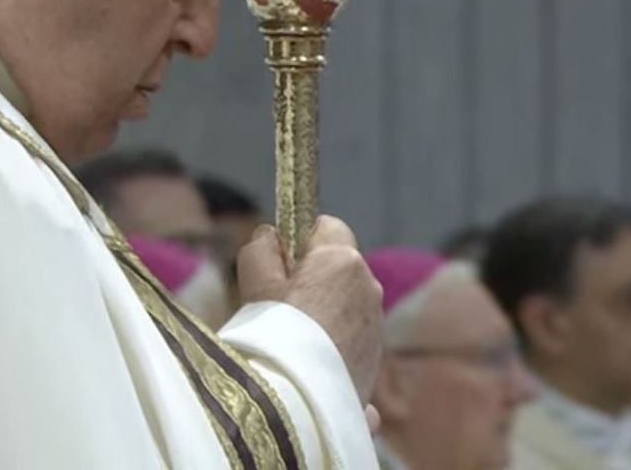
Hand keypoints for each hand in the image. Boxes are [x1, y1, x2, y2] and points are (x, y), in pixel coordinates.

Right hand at [237, 218, 384, 402]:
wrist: (296, 403)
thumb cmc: (273, 338)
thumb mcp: (254, 283)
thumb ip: (261, 249)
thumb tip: (271, 236)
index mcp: (343, 260)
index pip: (327, 226)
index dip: (301, 241)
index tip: (281, 263)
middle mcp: (369, 286)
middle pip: (338, 267)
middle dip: (313, 278)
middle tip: (280, 305)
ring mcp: (376, 323)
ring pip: (347, 304)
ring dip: (325, 313)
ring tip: (293, 340)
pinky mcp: (375, 357)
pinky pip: (352, 338)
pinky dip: (335, 344)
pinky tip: (310, 364)